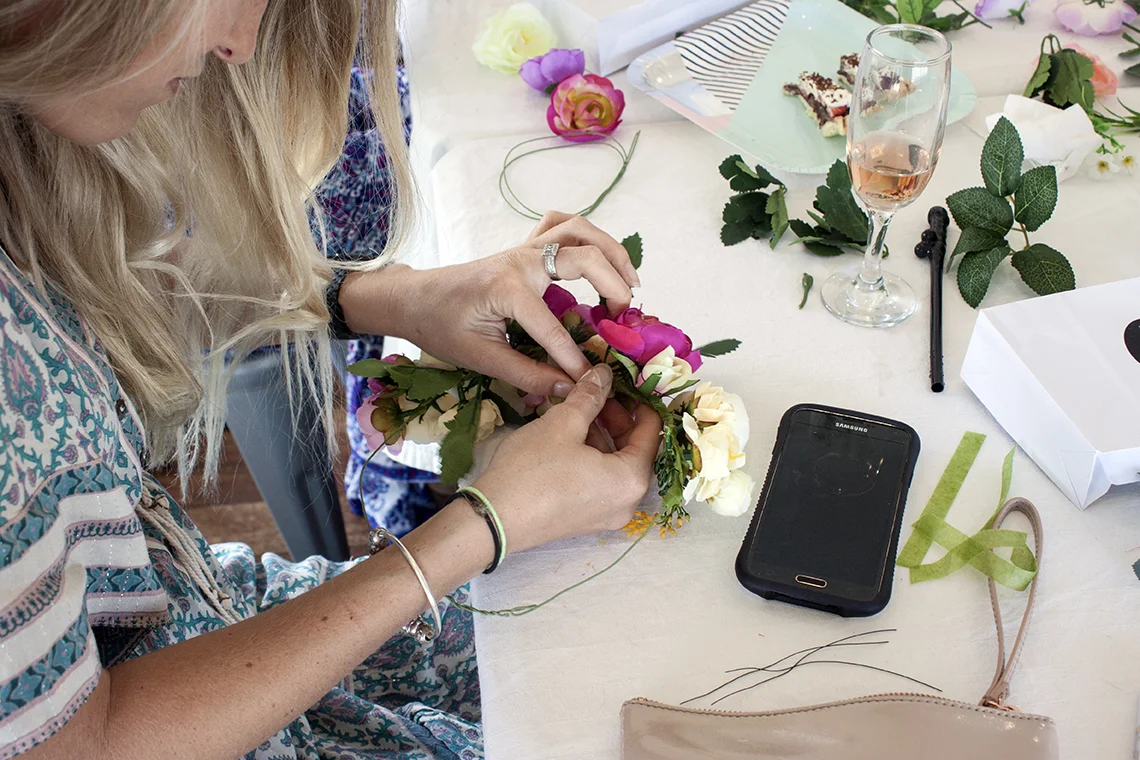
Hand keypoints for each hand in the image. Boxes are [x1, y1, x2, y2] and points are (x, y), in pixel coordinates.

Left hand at [342, 213, 640, 395]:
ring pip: (579, 230)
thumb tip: (566, 390)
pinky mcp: (523, 248)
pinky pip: (560, 225)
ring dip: (611, 251)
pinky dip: (585, 234)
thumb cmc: (440, 326)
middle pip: (583, 257)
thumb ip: (525, 374)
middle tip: (623, 317)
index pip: (554, 327)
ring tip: (630, 282)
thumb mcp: (480, 358)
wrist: (414, 299)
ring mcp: (524, 248)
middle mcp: (521, 260)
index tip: (590, 380)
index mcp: (508, 288)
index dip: (575, 357)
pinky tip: (600, 257)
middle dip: (613, 285)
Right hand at [471, 364, 662, 553]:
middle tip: (596, 393)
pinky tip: (568, 437)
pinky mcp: (585, 519)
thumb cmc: (533, 469)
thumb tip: (605, 373)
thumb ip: (590, 396)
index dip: (639, 403)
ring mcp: (606, 515)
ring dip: (601, 436)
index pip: (652, 433)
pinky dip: (591, 457)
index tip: (624, 383)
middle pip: (635, 450)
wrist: (493, 519)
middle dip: (617, 419)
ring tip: (577, 411)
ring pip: (615, 465)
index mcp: (632, 480)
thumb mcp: (563, 423)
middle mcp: (627, 502)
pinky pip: (600, 481)